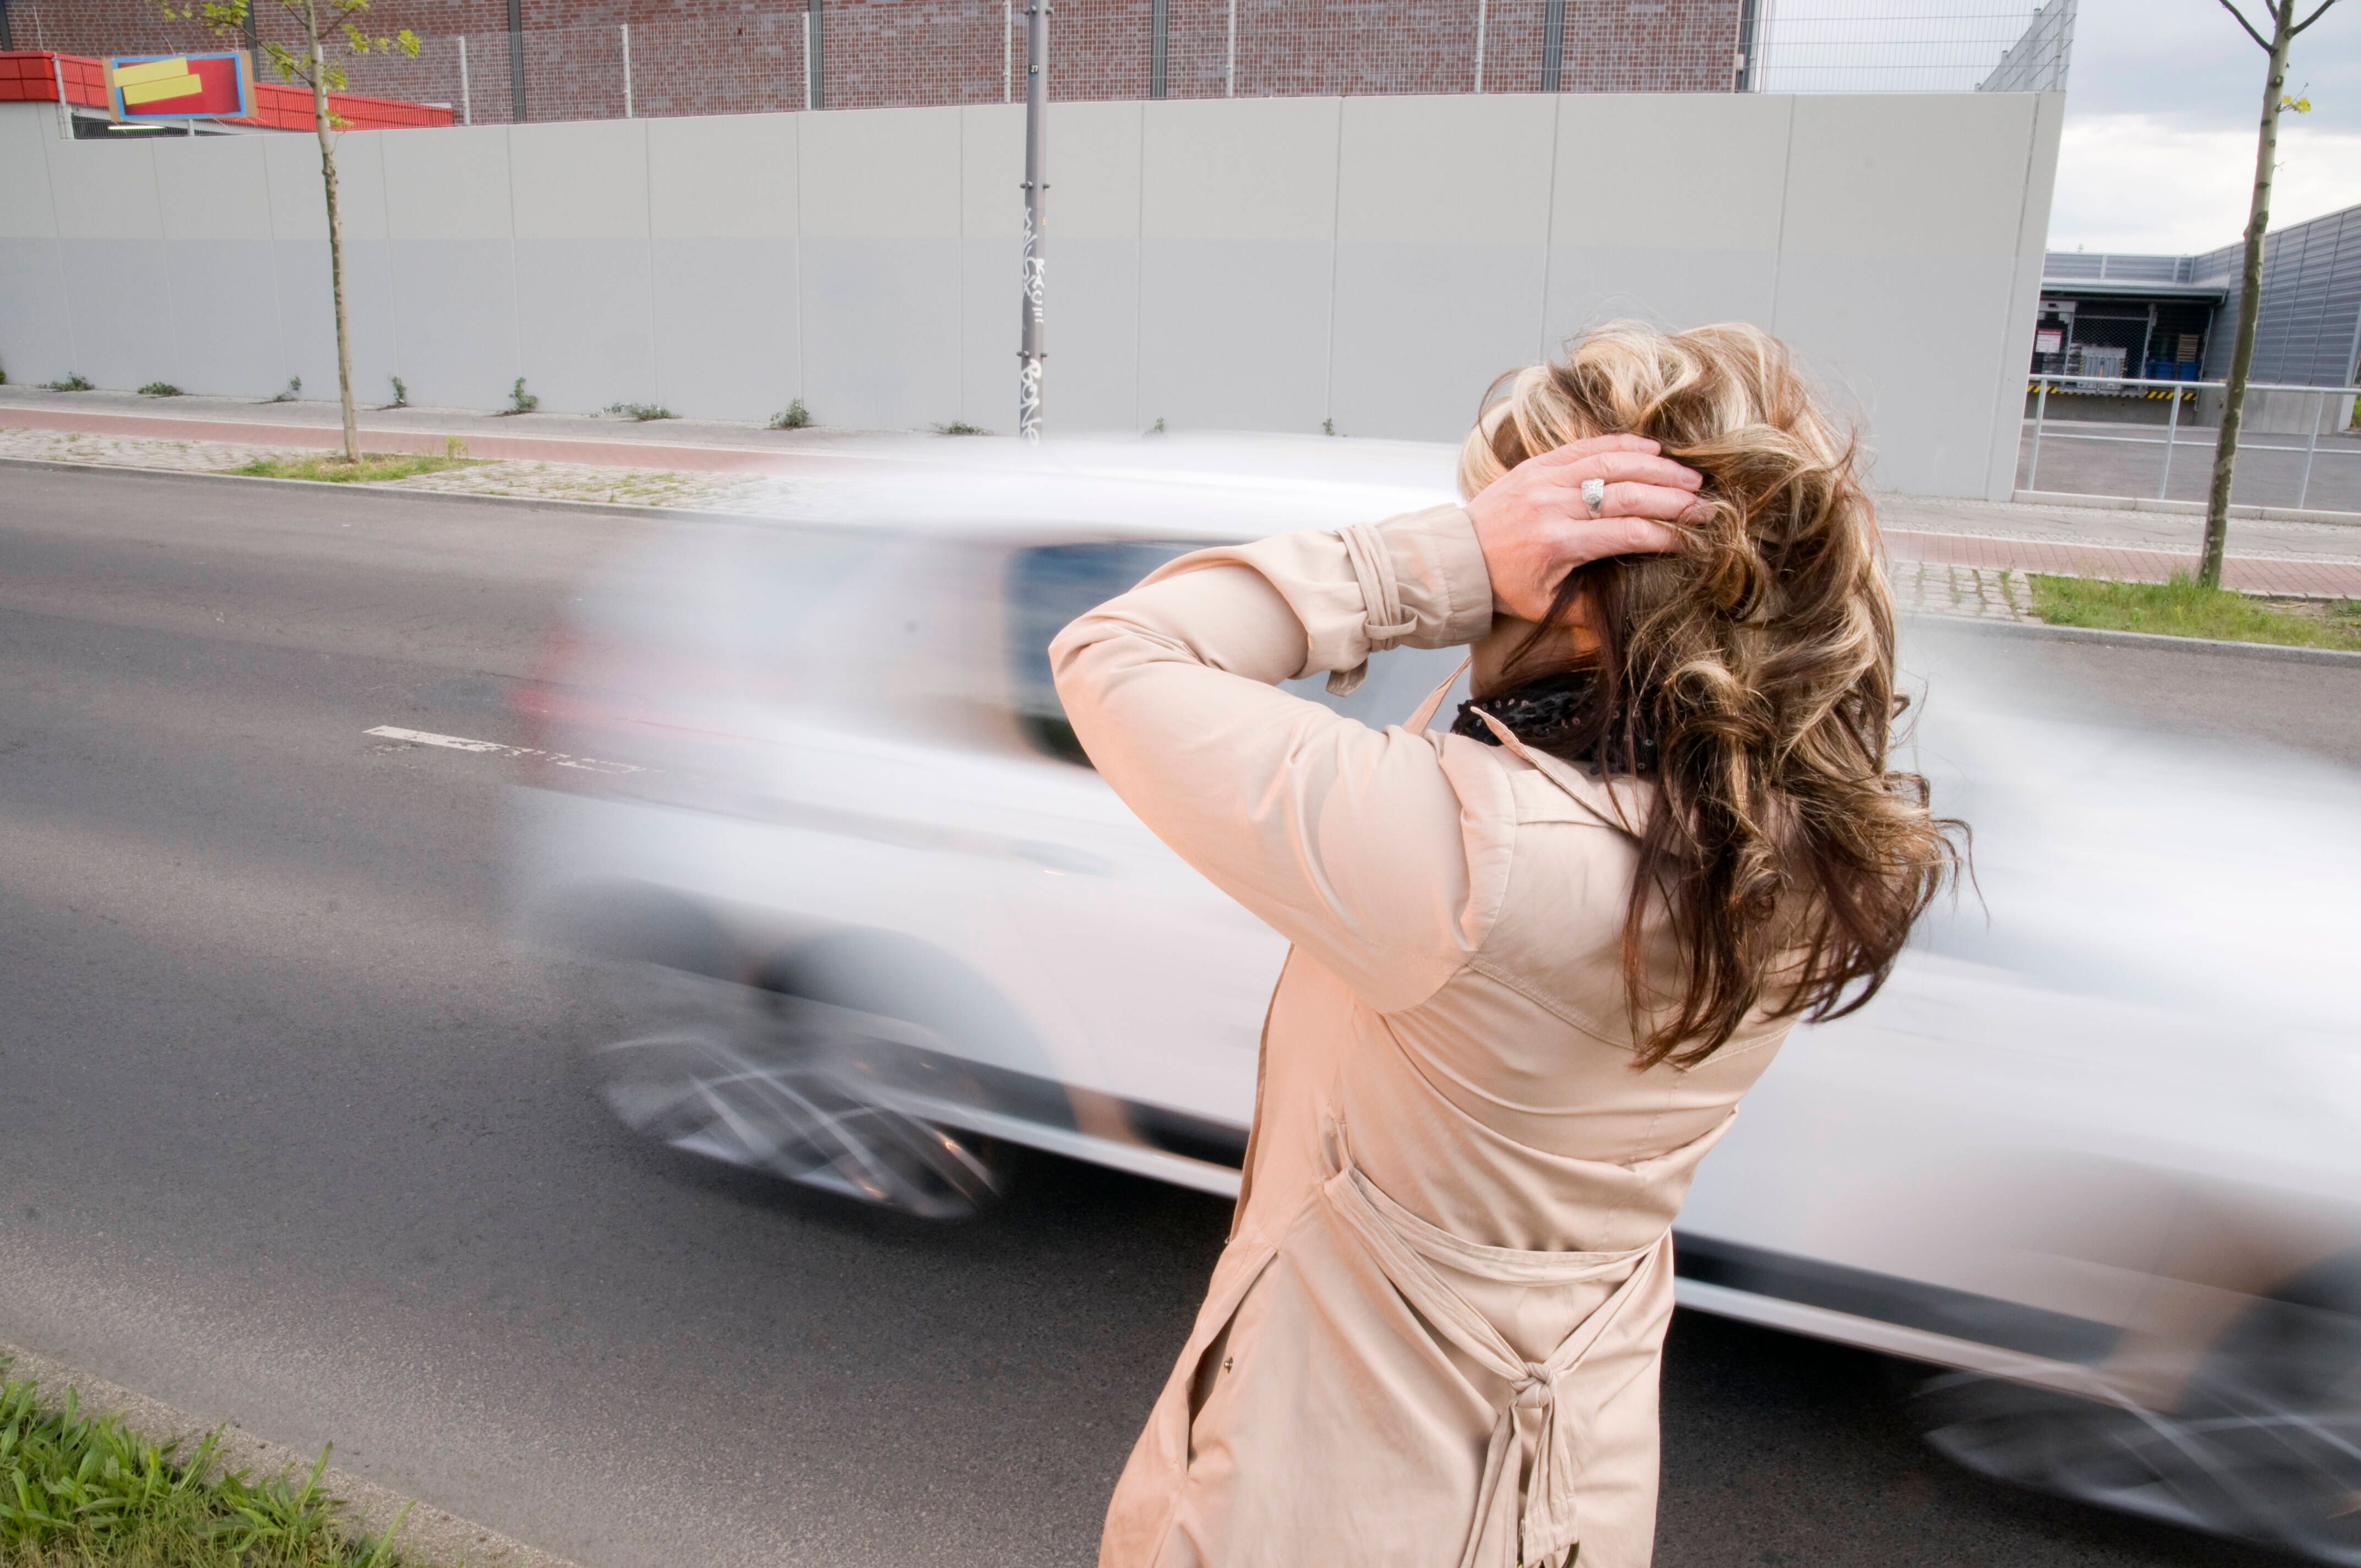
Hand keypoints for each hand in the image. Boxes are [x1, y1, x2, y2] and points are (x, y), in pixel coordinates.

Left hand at [1464, 435, 1707, 621]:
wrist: (1454, 558)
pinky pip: (1587, 446)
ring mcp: (1545, 478)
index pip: (1627, 533)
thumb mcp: (1543, 608)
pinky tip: (1652, 448)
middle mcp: (1554, 505)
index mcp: (1558, 543)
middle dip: (1673, 498)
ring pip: (1612, 463)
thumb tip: (1629, 615)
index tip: (1693, 538)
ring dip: (1657, 467)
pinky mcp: (1537, 464)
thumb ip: (1587, 611)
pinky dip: (1622, 444)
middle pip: (1627, 494)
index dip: (1666, 534)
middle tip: (1706, 504)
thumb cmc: (1503, 586)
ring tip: (1689, 476)